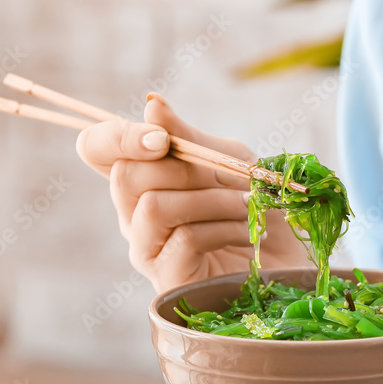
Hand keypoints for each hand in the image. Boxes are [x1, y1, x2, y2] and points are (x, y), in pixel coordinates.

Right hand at [75, 94, 308, 291]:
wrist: (286, 260)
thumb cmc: (254, 208)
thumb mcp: (227, 160)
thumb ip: (188, 137)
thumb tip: (151, 104)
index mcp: (142, 178)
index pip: (95, 149)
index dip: (116, 136)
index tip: (161, 138)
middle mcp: (133, 215)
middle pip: (124, 176)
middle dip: (182, 168)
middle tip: (226, 176)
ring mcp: (146, 250)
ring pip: (154, 207)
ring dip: (212, 199)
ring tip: (248, 205)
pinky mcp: (168, 279)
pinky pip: (186, 238)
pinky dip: (226, 227)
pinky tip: (249, 230)